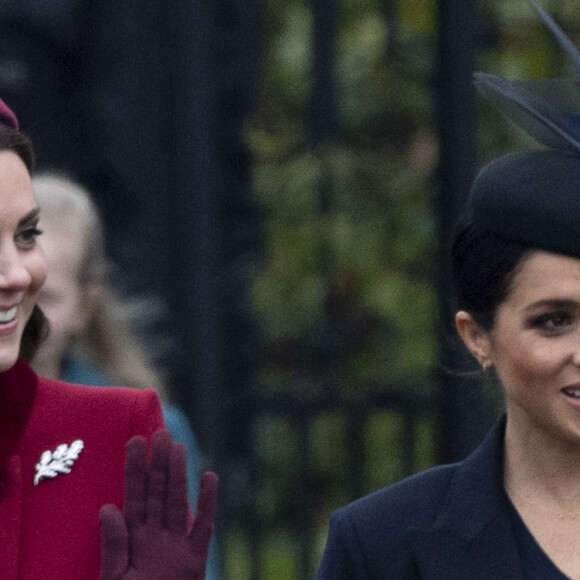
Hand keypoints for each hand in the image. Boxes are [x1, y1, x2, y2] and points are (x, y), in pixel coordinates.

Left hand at [99, 430, 217, 579]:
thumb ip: (114, 546)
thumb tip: (109, 507)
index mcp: (134, 541)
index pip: (133, 497)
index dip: (133, 470)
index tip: (134, 442)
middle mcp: (156, 536)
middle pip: (157, 493)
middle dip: (157, 464)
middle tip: (159, 433)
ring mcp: (178, 545)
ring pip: (178, 502)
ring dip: (179, 475)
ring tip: (178, 447)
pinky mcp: (196, 558)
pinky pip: (203, 526)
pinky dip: (207, 503)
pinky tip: (210, 477)